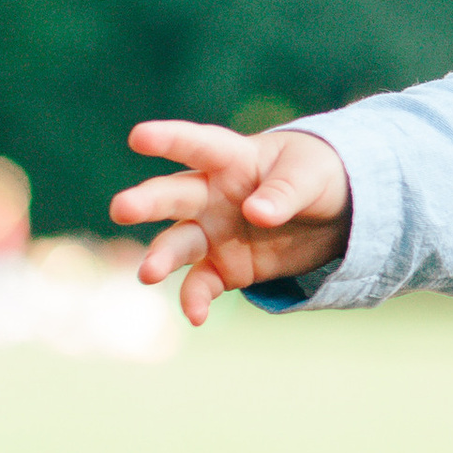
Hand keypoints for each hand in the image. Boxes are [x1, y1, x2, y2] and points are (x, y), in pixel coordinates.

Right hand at [111, 120, 353, 324]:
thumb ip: (285, 192)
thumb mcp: (311, 176)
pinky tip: (196, 316)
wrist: (332, 216)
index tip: (139, 136)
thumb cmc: (315, 177)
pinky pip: (201, 284)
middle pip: (174, 195)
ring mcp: (212, 232)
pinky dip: (195, 299)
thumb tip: (256, 213)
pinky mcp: (223, 267)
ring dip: (162, 257)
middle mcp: (211, 194)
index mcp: (232, 159)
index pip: (198, 145)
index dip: (169, 139)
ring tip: (147, 273)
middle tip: (121, 208)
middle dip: (147, 202)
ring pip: (178, 243)